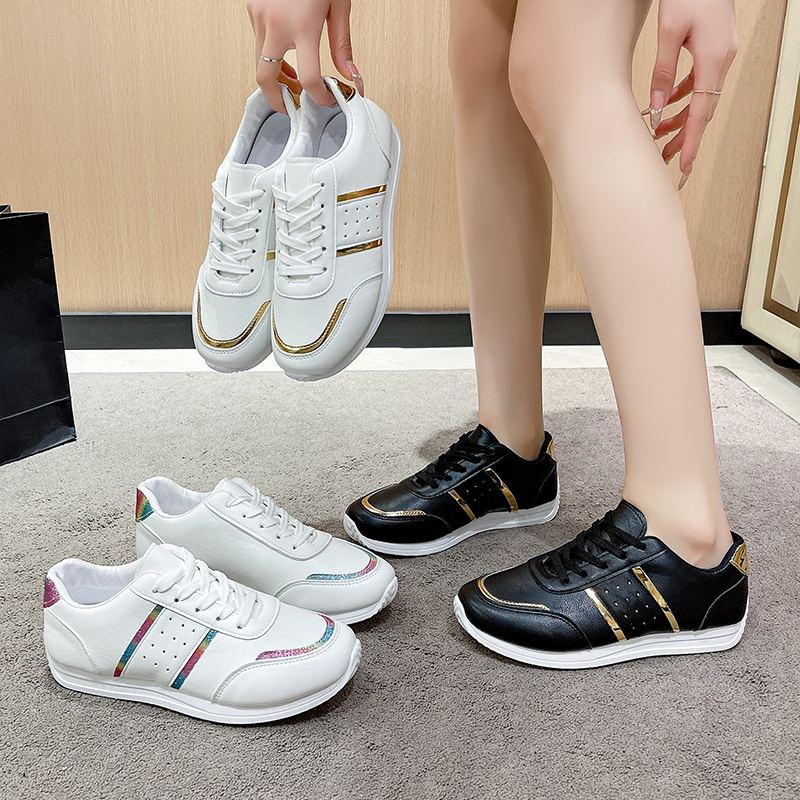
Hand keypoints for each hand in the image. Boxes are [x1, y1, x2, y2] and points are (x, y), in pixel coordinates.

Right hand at [246, 0, 363, 112]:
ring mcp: (259, 15)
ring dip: (275, 77)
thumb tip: (349, 75)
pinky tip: (284, 51)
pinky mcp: (252, 7)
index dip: (320, 97)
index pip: (310, 79)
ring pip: (259, 61)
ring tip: (292, 83)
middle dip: (277, 100)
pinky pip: (258, 40)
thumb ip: (342, 44)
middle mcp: (276, 23)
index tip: (327, 101)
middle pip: (266, 78)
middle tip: (291, 108)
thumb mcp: (338, 3)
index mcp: (302, 25)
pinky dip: (270, 52)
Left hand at [648, 0, 737, 188]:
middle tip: (667, 161)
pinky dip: (684, 97)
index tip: (684, 166)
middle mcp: (722, 61)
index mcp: (714, 60)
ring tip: (660, 137)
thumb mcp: (668, 32)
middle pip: (703, 111)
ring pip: (701, 98)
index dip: (692, 143)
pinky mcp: (715, 49)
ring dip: (681, 119)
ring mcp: (721, 55)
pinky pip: (700, 83)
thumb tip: (657, 108)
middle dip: (685, 138)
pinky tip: (667, 106)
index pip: (702, 114)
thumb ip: (662, 72)